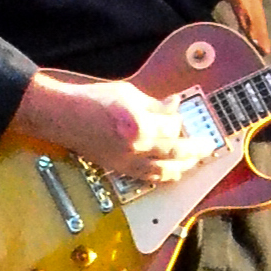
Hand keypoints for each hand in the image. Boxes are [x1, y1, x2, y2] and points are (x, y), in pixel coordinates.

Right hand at [11, 69, 200, 187]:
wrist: (63, 116)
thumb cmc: (92, 100)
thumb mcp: (128, 93)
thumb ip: (155, 104)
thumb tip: (174, 106)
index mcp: (140, 125)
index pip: (172, 126)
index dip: (179, 119)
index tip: (180, 113)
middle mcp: (136, 148)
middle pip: (175, 153)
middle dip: (194, 150)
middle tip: (206, 146)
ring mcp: (128, 161)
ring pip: (164, 171)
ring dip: (183, 167)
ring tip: (194, 161)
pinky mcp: (119, 168)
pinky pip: (147, 177)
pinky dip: (163, 176)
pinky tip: (171, 173)